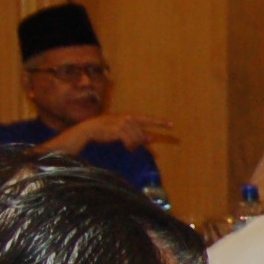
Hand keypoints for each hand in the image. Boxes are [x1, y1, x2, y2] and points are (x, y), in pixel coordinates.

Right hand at [56, 113, 175, 153]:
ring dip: (134, 145)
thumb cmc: (107, 129)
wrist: (91, 128)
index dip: (160, 122)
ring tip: (128, 146)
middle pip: (143, 134)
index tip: (172, 125)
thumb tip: (150, 138)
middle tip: (132, 145)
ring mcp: (124, 124)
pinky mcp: (119, 130)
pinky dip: (129, 146)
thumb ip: (137, 132)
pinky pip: (130, 142)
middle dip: (140, 142)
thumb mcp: (123, 129)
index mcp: (131, 116)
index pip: (149, 119)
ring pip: (137, 139)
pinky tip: (126, 147)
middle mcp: (129, 118)